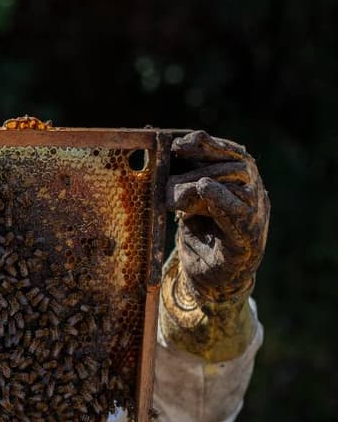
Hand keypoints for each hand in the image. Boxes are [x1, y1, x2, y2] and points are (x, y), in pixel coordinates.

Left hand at [167, 131, 269, 302]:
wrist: (209, 279)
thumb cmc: (200, 237)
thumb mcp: (189, 204)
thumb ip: (186, 183)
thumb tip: (166, 158)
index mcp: (241, 185)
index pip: (234, 154)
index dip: (210, 145)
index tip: (181, 142)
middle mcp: (254, 197)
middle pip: (239, 166)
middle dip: (204, 159)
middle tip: (175, 161)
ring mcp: (255, 217)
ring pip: (240, 186)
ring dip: (206, 179)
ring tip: (180, 184)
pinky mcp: (248, 239)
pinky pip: (239, 214)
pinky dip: (221, 198)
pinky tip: (204, 187)